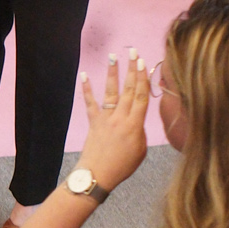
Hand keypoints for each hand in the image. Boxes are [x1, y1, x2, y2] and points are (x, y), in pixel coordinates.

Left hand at [74, 51, 151, 189]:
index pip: (142, 96)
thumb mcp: (141, 150)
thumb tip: (137, 119)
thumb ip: (140, 130)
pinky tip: (84, 75)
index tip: (144, 62)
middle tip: (133, 52)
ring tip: (113, 57)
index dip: (144, 78)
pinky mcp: (93, 122)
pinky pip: (90, 103)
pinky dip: (86, 89)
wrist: (98, 175)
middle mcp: (120, 118)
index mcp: (135, 125)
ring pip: (111, 92)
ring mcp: (105, 119)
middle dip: (132, 69)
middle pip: (129, 89)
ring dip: (112, 73)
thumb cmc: (122, 166)